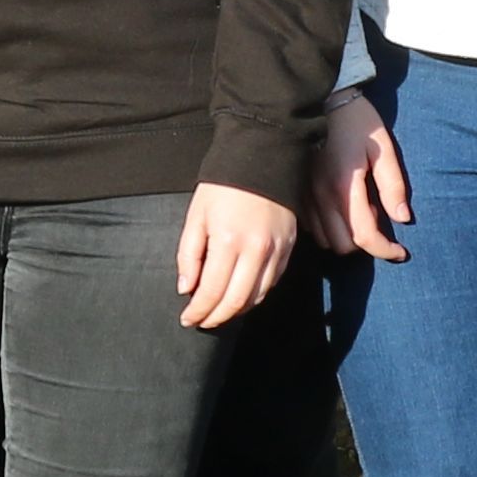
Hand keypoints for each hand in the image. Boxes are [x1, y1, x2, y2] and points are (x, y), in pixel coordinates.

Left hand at [177, 183, 300, 328]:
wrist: (263, 155)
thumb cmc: (223, 185)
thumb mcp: (196, 215)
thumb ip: (189, 255)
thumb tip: (186, 289)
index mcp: (227, 242)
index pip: (212, 292)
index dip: (198, 311)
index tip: (187, 319)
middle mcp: (255, 251)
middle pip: (236, 301)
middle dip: (216, 317)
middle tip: (202, 321)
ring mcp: (276, 250)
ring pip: (257, 296)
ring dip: (237, 310)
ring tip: (220, 311)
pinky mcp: (289, 247)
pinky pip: (272, 282)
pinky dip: (256, 295)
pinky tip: (242, 295)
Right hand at [306, 90, 410, 259]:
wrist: (322, 99)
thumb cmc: (357, 122)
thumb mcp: (383, 148)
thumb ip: (393, 185)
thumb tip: (402, 218)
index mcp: (344, 187)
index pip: (365, 237)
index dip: (386, 251)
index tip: (402, 252)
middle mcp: (321, 197)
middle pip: (343, 245)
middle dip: (365, 243)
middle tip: (378, 219)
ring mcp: (305, 196)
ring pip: (325, 240)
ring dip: (346, 237)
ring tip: (359, 212)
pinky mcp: (297, 193)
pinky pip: (311, 228)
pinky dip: (328, 229)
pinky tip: (340, 209)